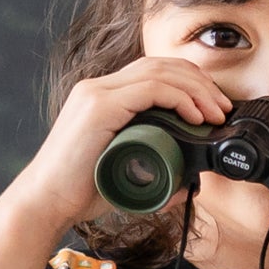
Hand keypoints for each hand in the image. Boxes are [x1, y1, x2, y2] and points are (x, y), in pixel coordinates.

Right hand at [12, 55, 233, 231]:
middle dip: (199, 83)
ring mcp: (96, 94)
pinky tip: (195, 115)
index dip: (189, 83)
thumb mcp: (124, 175)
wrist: (45, 203)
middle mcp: (98, 87)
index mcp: (103, 97)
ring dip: (195, 90)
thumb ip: (152, 172)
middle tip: (223, 108)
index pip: (154, 72)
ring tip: (216, 113)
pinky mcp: (98, 107)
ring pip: (159, 73)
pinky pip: (149, 89)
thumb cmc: (79, 192)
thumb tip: (188, 180)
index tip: (213, 108)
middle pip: (160, 65)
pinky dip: (179, 98)